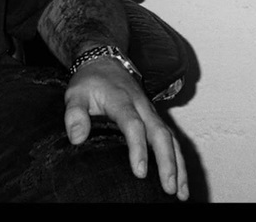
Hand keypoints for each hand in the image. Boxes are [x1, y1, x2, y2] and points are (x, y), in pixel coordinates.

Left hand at [64, 55, 188, 199]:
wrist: (105, 62)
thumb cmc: (90, 82)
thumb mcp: (75, 93)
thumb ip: (74, 114)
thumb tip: (77, 139)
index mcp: (122, 100)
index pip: (133, 125)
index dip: (138, 148)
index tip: (140, 172)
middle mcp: (142, 107)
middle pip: (160, 134)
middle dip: (167, 162)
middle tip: (169, 188)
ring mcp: (152, 113)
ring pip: (171, 139)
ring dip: (178, 165)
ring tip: (181, 193)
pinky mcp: (155, 119)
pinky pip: (171, 140)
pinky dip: (178, 160)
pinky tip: (180, 181)